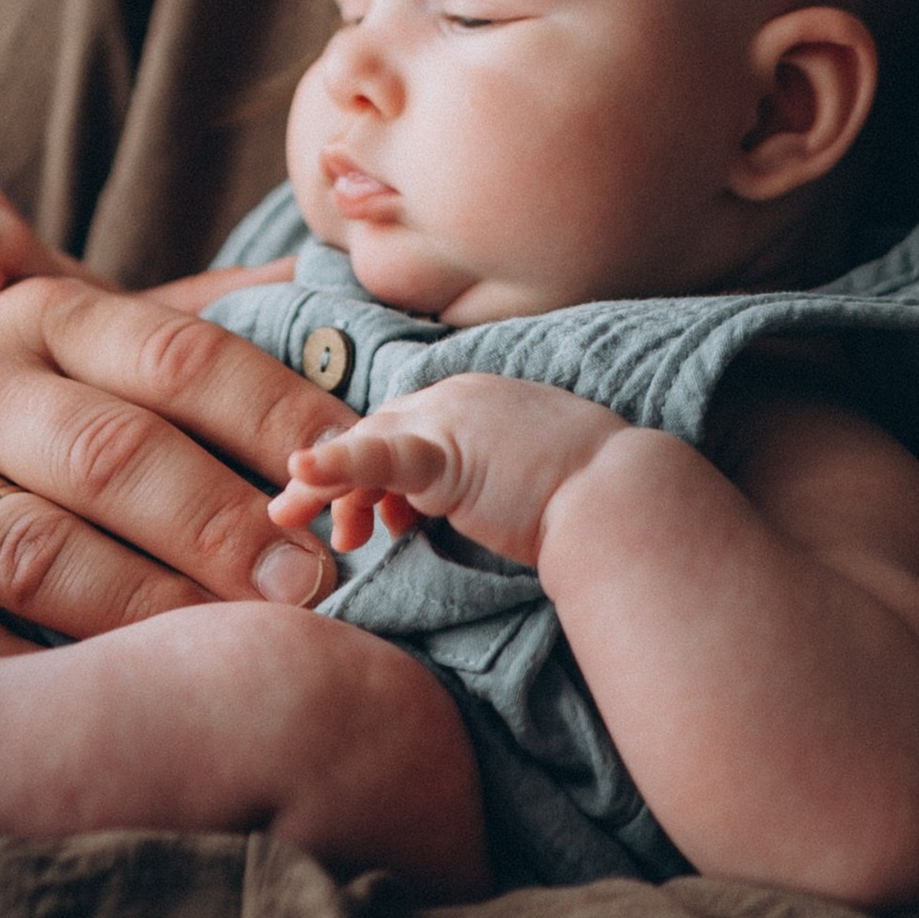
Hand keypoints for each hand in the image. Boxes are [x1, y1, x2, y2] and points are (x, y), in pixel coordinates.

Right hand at [0, 277, 351, 672]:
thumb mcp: (44, 341)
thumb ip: (172, 327)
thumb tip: (316, 278)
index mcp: (26, 320)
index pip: (174, 355)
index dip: (277, 413)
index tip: (357, 469)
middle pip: (113, 452)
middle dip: (228, 522)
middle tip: (319, 582)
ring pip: (42, 553)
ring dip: (155, 606)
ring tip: (240, 647)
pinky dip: (45, 682)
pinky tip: (120, 706)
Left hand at [271, 372, 625, 563]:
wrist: (626, 504)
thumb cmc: (595, 503)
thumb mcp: (533, 481)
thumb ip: (492, 486)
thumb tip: (481, 514)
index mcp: (480, 402)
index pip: (408, 431)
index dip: (374, 472)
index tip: (369, 519)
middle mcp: (459, 398)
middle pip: (377, 433)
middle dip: (334, 478)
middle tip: (296, 517)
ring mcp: (451, 419)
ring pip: (366, 448)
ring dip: (324, 486)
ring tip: (292, 519)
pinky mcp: (446, 455)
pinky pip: (378, 458)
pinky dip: (336, 465)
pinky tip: (300, 472)